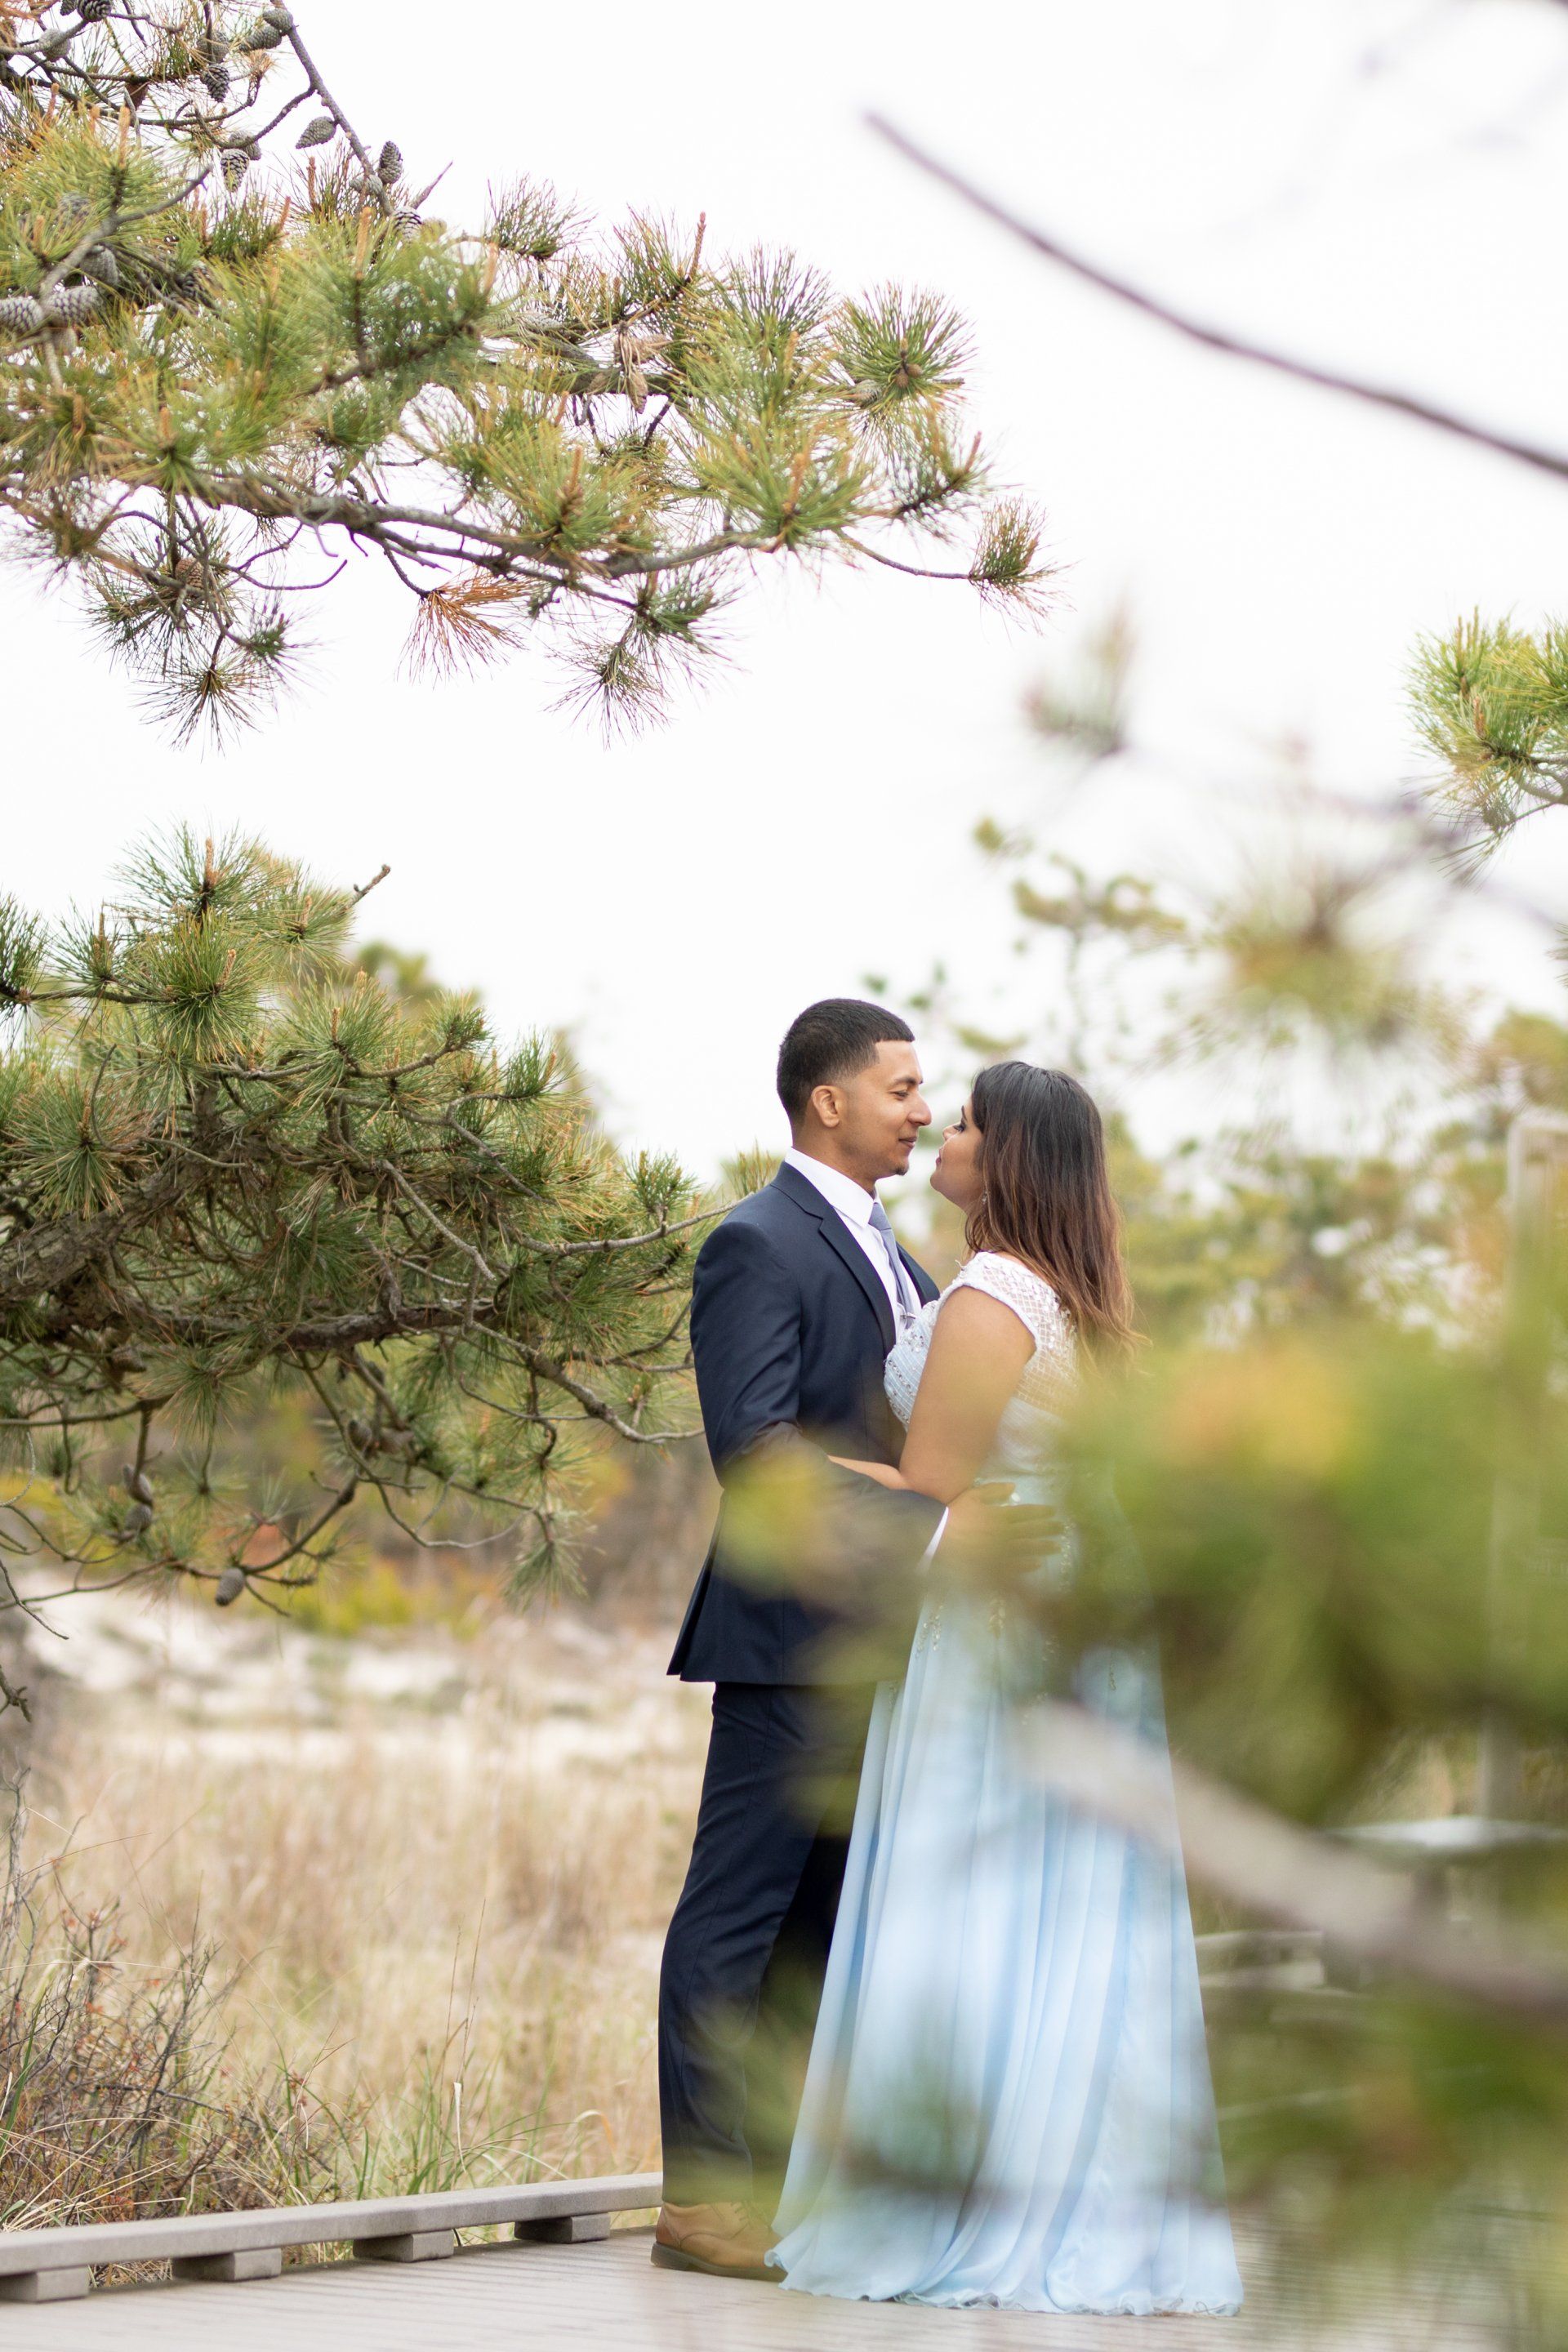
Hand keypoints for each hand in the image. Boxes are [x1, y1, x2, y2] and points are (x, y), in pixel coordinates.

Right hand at [945, 1482, 1061, 1582]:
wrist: (938, 1538)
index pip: (1026, 1513)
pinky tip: (1037, 1564)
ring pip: (1027, 1549)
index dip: (1042, 1512)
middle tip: (1062, 1529)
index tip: (1054, 1512)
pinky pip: (1014, 1566)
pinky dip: (1027, 1565)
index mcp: (1000, 1515)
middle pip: (1031, 1531)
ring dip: (1043, 1547)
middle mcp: (1005, 1533)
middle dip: (1048, 1529)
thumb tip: (1014, 1486)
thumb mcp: (972, 1495)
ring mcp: (1001, 1551)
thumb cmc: (954, 1514)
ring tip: (1057, 1547)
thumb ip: (994, 1490)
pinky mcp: (994, 1565)